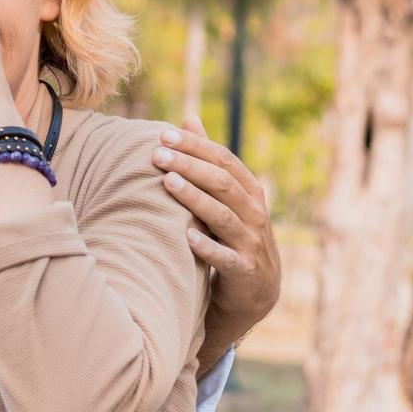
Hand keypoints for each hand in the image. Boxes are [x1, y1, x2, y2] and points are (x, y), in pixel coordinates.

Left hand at [154, 116, 281, 340]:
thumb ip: (208, 160)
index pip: (224, 161)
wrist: (254, 293)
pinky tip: (186, 236)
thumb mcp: (225, 198)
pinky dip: (207, 247)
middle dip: (189, 166)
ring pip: (223, 216)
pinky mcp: (245, 272)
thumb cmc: (231, 237)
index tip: (164, 134)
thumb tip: (188, 118)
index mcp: (250, 193)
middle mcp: (255, 215)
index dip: (196, 146)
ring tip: (167, 183)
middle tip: (156, 155)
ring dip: (195, 198)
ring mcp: (252, 244)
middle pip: (222, 184)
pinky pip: (226, 258)